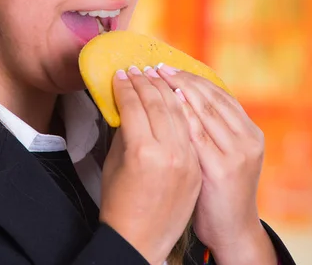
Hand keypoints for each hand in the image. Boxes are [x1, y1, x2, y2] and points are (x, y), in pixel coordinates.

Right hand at [99, 67, 201, 264]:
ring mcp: (188, 160)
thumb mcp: (114, 162)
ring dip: (169, 89)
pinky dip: (186, 109)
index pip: (135, 104)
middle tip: (138, 70)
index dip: (126, 86)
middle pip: (160, 102)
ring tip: (159, 75)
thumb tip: (130, 102)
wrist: (141, 241)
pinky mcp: (198, 167)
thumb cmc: (119, 203)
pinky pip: (194, 128)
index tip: (121, 74)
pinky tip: (178, 96)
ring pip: (182, 111)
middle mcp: (169, 152)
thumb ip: (125, 129)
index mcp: (142, 151)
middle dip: (147, 82)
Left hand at [155, 65, 276, 264]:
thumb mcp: (225, 154)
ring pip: (205, 110)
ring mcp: (237, 153)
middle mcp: (248, 139)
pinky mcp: (221, 168)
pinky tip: (165, 103)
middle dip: (182, 79)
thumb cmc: (220, 191)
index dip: (192, 77)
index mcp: (250, 132)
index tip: (169, 67)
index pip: (219, 93)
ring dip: (177, 90)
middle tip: (158, 67)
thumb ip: (212, 128)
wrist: (232, 231)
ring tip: (155, 79)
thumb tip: (181, 96)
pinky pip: (197, 133)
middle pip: (211, 97)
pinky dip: (181, 114)